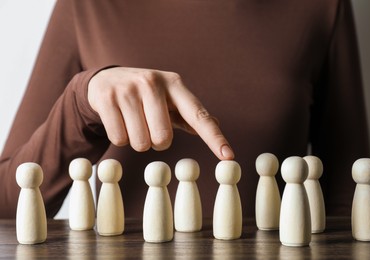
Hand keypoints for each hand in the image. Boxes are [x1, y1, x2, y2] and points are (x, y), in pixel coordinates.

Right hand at [87, 67, 233, 159]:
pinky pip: (119, 139)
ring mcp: (128, 90)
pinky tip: (118, 120)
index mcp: (175, 84)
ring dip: (138, 141)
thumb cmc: (145, 95)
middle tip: (149, 126)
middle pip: (163, 139)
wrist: (106, 80)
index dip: (214, 137)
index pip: (199, 115)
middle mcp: (153, 83)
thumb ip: (190, 114)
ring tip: (133, 121)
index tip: (229, 156)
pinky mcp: (106, 98)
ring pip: (140, 142)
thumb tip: (217, 124)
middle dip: (157, 141)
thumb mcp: (169, 99)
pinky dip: (121, 138)